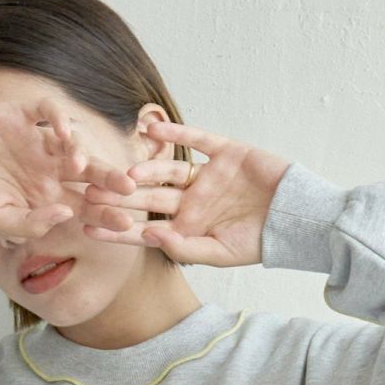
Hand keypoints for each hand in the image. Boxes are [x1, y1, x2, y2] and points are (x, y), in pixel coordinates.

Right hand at [0, 97, 138, 239]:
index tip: (124, 222)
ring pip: (73, 144)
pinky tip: (62, 134)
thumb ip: (32, 225)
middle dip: (110, 180)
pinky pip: (47, 112)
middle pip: (90, 174)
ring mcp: (38, 142)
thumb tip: (66, 217)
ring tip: (78, 165)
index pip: (87, 206)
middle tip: (127, 187)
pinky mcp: (22, 116)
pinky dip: (58, 118)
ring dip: (83, 153)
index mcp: (50, 199)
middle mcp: (50, 170)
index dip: (106, 212)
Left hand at [73, 118, 291, 266]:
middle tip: (87, 192)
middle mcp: (191, 200)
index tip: (87, 228)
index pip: (143, 228)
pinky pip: (198, 139)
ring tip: (124, 170)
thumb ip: (184, 247)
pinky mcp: (225, 152)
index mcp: (186, 227)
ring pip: (167, 170)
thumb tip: (150, 237)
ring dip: (144, 169)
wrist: (298, 219)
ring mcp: (207, 175)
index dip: (116, 229)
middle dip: (119, 196)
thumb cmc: (261, 242)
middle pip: (148, 197)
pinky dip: (176, 134)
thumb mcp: (220, 253)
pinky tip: (152, 131)